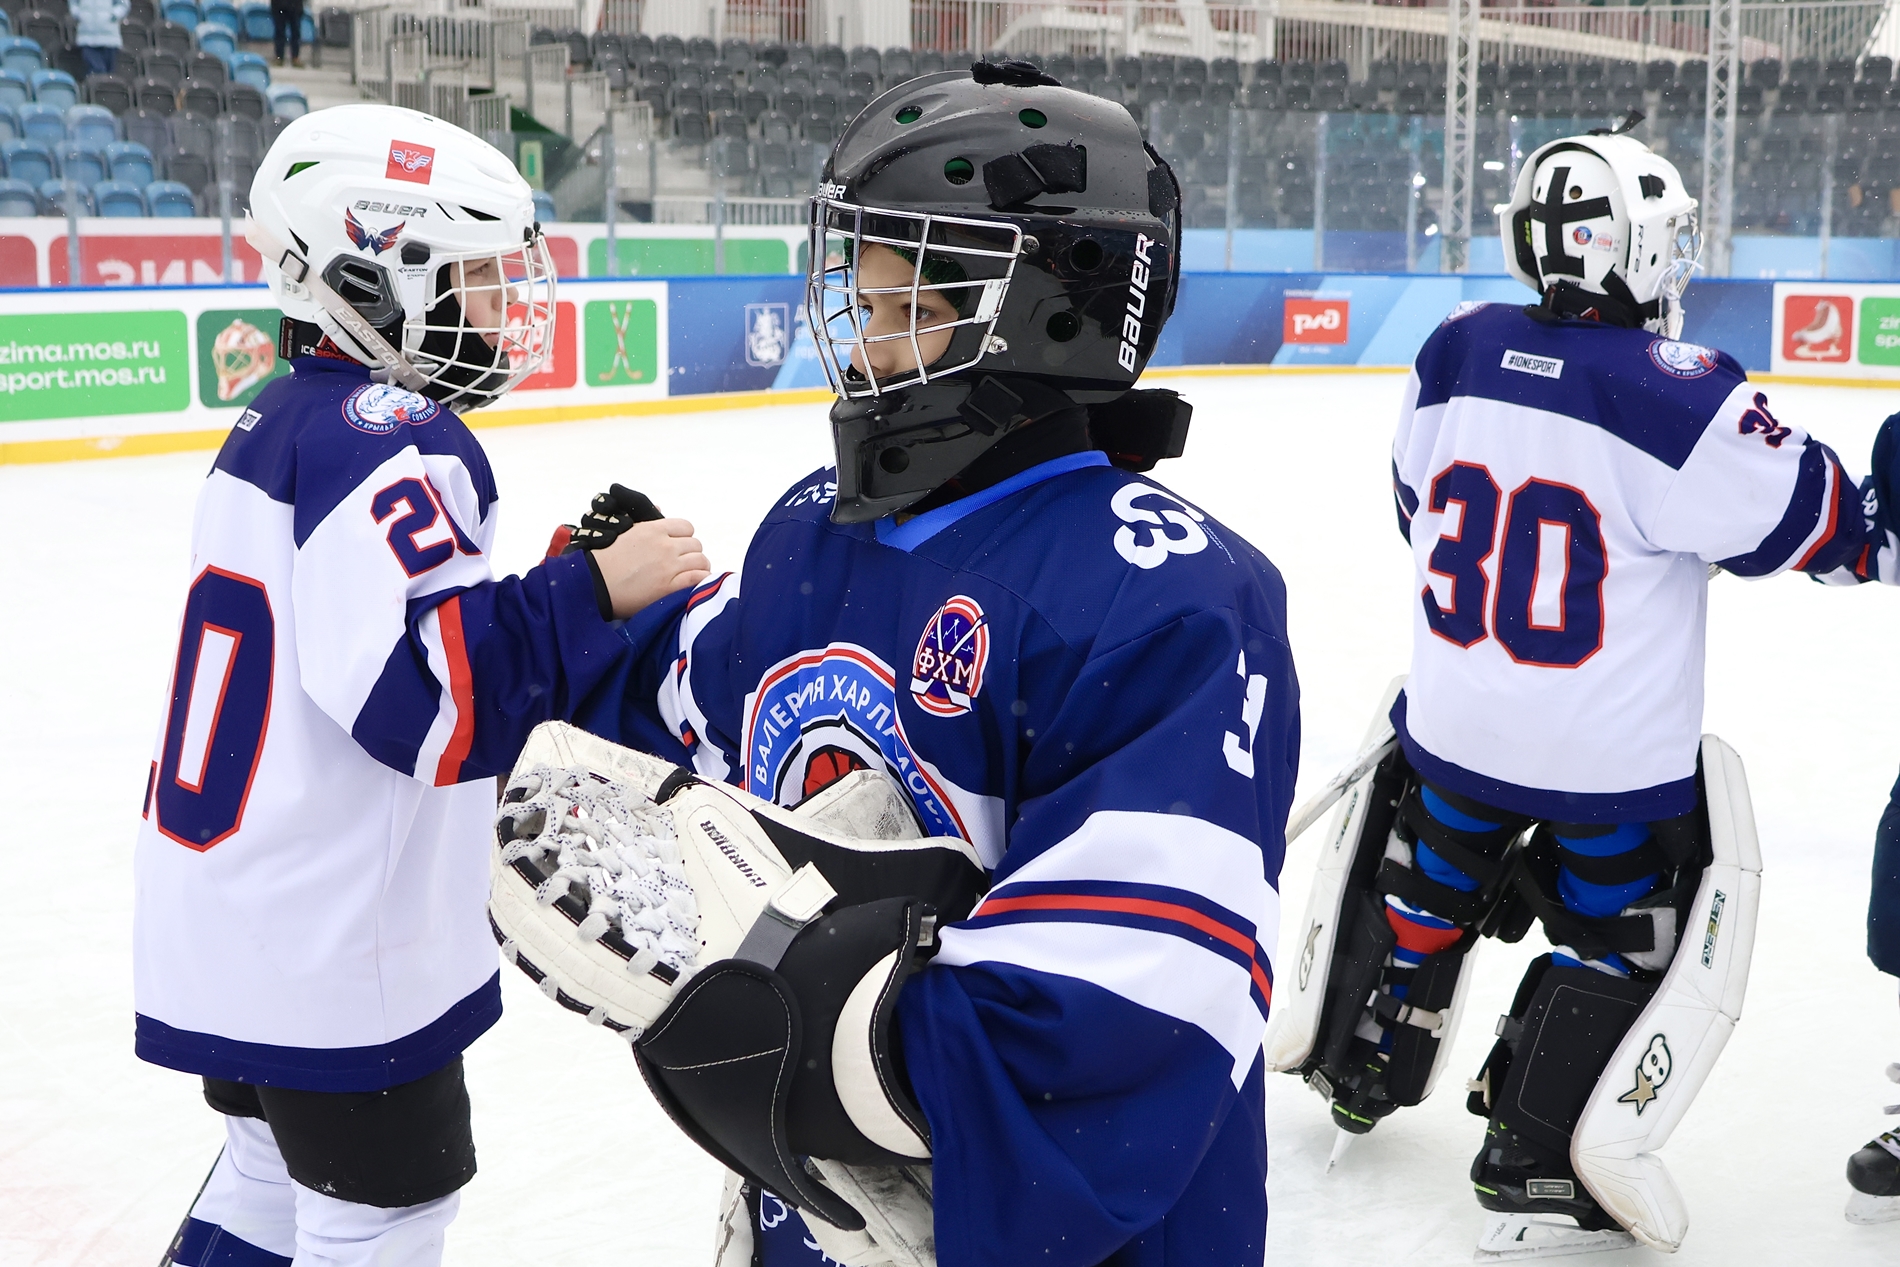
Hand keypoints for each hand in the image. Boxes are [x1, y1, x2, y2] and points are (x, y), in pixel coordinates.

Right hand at [590, 517, 709, 618]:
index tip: (678, 547)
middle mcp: (664, 545)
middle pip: (695, 544)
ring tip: (689, 575)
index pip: (686, 527)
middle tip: (682, 564)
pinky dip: (700, 580)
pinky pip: (699, 578)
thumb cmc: (605, 560)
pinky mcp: (670, 587)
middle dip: (690, 553)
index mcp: (653, 530)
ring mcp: (669, 566)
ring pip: (701, 560)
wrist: (594, 584)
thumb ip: (646, 522)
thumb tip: (659, 508)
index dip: (684, 537)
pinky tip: (694, 584)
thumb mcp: (624, 531)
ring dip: (697, 567)